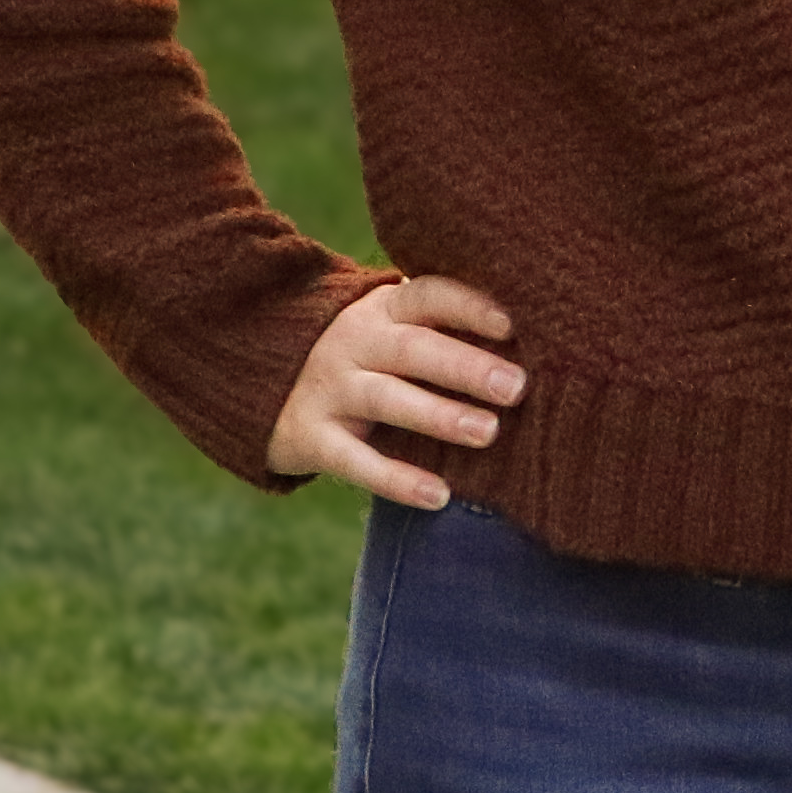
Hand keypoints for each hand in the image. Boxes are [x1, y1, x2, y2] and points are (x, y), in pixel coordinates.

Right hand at [267, 275, 521, 508]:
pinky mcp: (310, 438)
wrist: (258, 378)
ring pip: (387, 400)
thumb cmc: (360, 355)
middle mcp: (354, 343)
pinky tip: (440, 496)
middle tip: (517, 387)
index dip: (468, 306)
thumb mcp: (388, 328)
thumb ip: (441, 328)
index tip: (512, 323)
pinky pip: (356, 461)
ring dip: (439, 416)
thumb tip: (533, 340)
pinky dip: (397, 480)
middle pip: (413, 350)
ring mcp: (329, 390)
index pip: (427, 296)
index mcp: (382, 310)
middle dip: (466, 367)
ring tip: (488, 432)